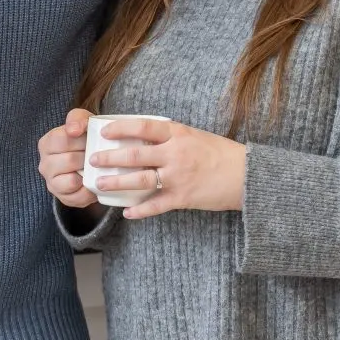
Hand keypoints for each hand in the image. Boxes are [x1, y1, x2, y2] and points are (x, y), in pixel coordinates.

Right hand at [38, 109, 96, 208]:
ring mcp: (52, 183)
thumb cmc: (86, 138)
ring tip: (95, 167)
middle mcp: (44, 164)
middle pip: (69, 160)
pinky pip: (78, 197)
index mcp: (46, 143)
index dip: (80, 139)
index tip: (90, 138)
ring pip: (71, 181)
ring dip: (88, 174)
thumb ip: (78, 119)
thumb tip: (73, 130)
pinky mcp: (64, 198)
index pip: (61, 139)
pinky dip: (89, 190)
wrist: (94, 159)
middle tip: (97, 154)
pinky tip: (94, 181)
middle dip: (88, 157)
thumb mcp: (83, 122)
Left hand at [90, 117, 247, 221]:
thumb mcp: (195, 136)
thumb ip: (171, 137)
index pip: (143, 127)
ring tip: (100, 184)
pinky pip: (156, 205)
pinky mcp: (183, 198)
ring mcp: (178, 176)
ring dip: (117, 182)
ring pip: (140, 180)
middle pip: (134, 155)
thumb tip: (143, 138)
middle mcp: (175, 154)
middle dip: (110, 158)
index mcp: (178, 134)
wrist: (247, 176)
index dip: (121, 128)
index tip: (104, 131)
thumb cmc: (221, 154)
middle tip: (92, 160)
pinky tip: (126, 212)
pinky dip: (140, 210)